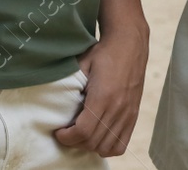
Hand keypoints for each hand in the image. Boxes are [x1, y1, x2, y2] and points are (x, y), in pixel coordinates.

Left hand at [53, 23, 148, 156]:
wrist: (130, 42)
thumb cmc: (103, 52)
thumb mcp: (82, 64)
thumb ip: (70, 85)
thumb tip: (53, 102)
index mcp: (103, 96)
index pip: (83, 130)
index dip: (67, 137)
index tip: (59, 131)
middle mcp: (118, 107)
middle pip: (93, 141)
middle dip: (75, 142)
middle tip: (67, 133)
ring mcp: (128, 112)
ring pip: (106, 146)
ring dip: (91, 146)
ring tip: (82, 135)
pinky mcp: (134, 114)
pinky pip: (121, 144)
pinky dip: (108, 147)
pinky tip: (98, 137)